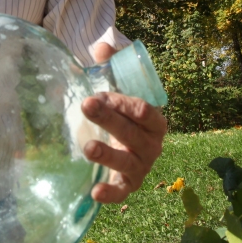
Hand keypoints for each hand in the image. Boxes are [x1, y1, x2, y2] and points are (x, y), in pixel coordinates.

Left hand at [81, 43, 166, 203]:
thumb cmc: (120, 110)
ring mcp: (141, 167)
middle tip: (86, 104)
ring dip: (108, 154)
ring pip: (126, 163)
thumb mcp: (117, 85)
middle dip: (109, 119)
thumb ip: (111, 64)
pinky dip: (110, 194)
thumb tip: (102, 47)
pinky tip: (93, 193)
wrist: (119, 138)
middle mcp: (152, 145)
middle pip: (132, 133)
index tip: (100, 94)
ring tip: (87, 146)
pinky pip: (121, 192)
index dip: (123, 103)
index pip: (144, 111)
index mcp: (155, 120)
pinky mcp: (127, 185)